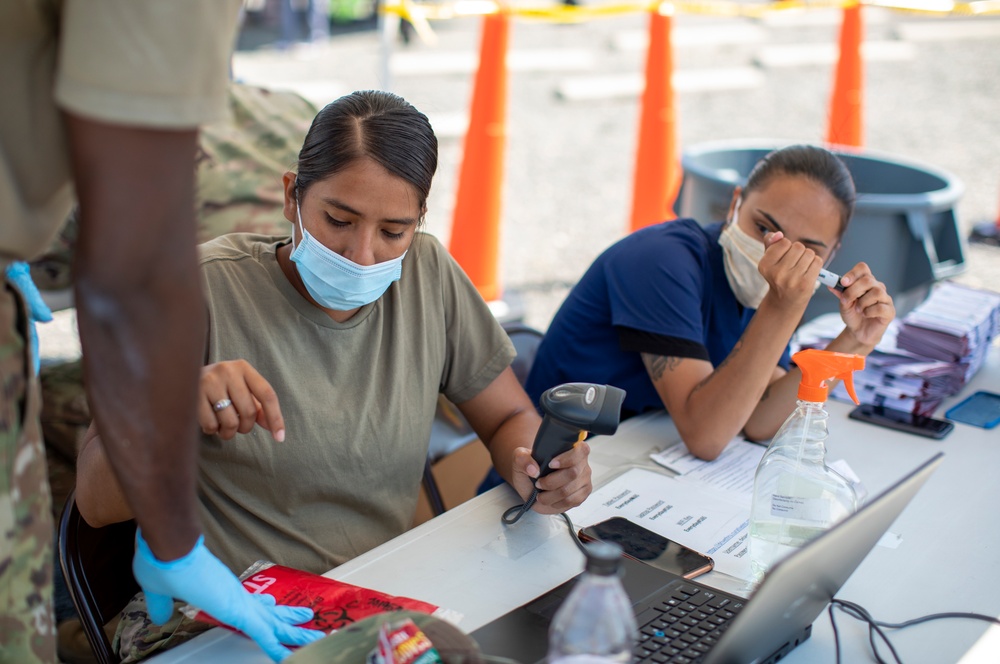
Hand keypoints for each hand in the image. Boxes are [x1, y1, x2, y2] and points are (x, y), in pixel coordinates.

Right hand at [133, 531, 323, 661]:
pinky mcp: (237, 609)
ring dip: (292, 631)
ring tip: (314, 635)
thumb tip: (159, 614)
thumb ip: (162, 604)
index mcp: (220, 589)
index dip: (262, 607)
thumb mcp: (159, 590)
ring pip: (272, 622)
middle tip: (305, 620)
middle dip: (287, 618)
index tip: (273, 607)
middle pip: (267, 610)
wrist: (169, 546)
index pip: (247, 601)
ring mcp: (238, 600)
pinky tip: (287, 656)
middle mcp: (234, 593)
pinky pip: (262, 633)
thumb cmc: (163, 562)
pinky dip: (275, 646)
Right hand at [200, 360, 284, 440]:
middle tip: (237, 426)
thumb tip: (273, 428)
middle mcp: (228, 371)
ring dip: (228, 432)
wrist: (181, 376)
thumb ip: (258, 407)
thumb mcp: (241, 390)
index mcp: (244, 368)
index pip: (267, 394)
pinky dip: (212, 430)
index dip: (275, 418)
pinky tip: (209, 421)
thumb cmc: (219, 387)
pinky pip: (211, 425)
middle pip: (249, 411)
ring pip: (230, 421)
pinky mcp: (193, 394)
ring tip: (222, 425)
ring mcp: (209, 381)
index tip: (280, 438)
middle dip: (245, 427)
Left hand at [510, 442, 592, 513]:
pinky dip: (557, 503)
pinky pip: (573, 501)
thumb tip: (533, 469)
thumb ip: (522, 459)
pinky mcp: (583, 494)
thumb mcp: (520, 459)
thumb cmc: (530, 467)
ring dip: (551, 496)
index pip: (580, 450)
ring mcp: (584, 479)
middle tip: (539, 483)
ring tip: (541, 495)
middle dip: (551, 482)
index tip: (550, 464)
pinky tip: (550, 500)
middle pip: (573, 473)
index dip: (567, 459)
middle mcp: (582, 462)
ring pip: (570, 490)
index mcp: (572, 447)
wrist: (532, 482)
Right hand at [757, 232, 822, 313]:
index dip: (787, 246)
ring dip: (809, 257)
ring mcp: (791, 280)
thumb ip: (771, 243)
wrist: (785, 302)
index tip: (784, 258)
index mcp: (764, 265)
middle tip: (795, 264)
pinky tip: (809, 271)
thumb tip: (779, 234)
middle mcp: (776, 273)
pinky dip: (816, 263)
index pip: (784, 242)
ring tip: (802, 267)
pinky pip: (817, 261)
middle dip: (800, 251)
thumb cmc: (779, 276)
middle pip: (798, 246)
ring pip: (809, 253)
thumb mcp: (770, 260)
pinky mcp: (805, 284)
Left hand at [836, 262, 894, 348]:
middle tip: (846, 300)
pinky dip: (869, 311)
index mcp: (866, 282)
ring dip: (862, 302)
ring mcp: (885, 299)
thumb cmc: (853, 315)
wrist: (859, 332)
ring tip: (858, 310)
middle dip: (853, 290)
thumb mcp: (843, 304)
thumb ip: (840, 294)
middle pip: (868, 280)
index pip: (863, 268)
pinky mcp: (890, 311)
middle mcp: (878, 287)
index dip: (853, 274)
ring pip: (876, 292)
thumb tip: (831, 285)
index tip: (843, 282)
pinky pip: (880, 307)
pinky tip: (865, 315)